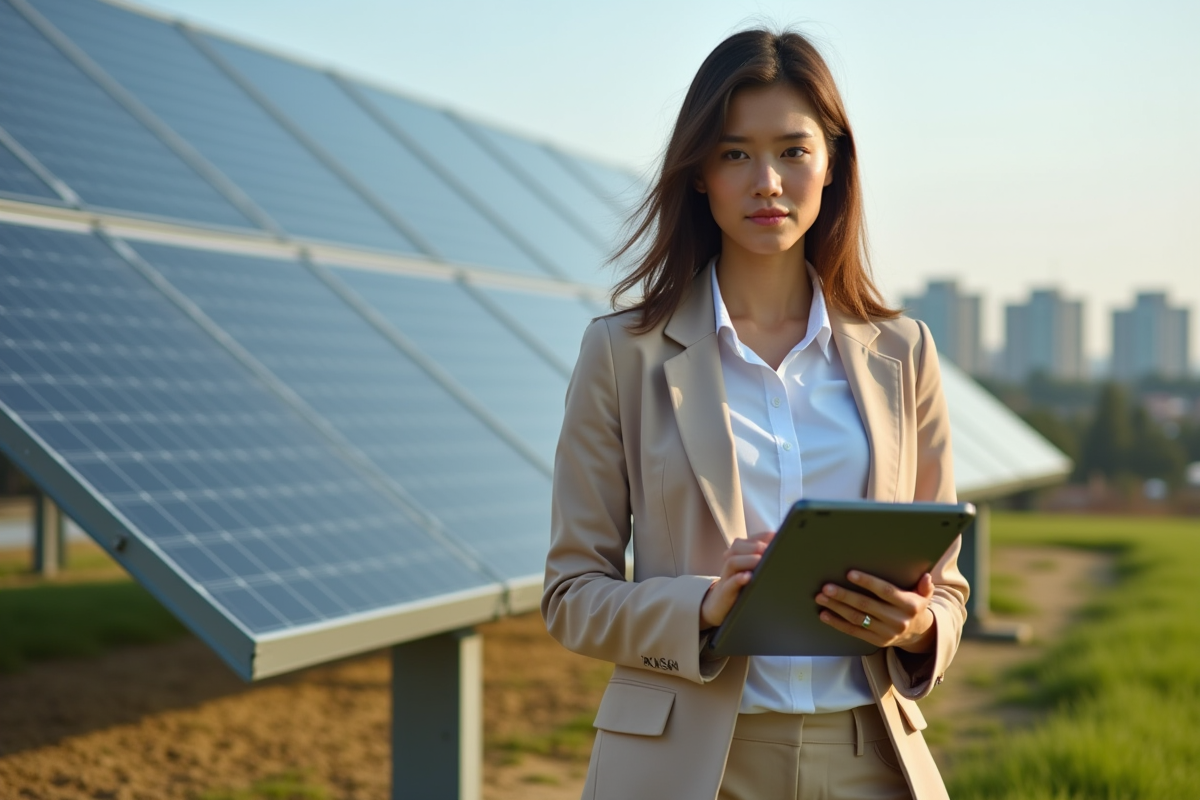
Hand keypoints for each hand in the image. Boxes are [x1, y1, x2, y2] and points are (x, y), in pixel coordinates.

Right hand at [699, 532, 773, 629]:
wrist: (718, 606)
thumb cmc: (740, 587)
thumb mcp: (751, 572)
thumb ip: (763, 562)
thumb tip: (785, 552)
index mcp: (739, 556)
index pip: (750, 540)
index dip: (763, 537)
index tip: (777, 536)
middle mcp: (731, 564)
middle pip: (737, 547)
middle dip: (755, 546)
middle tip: (769, 548)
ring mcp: (727, 578)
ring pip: (732, 562)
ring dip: (747, 559)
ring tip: (760, 559)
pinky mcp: (725, 594)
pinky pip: (729, 585)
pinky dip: (738, 579)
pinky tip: (748, 577)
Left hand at [815, 571, 935, 652]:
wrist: (918, 634)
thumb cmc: (914, 606)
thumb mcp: (924, 596)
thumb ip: (925, 586)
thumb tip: (926, 577)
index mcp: (909, 605)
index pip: (886, 592)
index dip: (867, 582)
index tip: (850, 574)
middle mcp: (897, 620)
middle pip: (866, 606)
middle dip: (844, 596)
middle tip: (826, 587)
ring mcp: (886, 632)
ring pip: (857, 619)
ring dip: (837, 608)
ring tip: (821, 598)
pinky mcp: (876, 641)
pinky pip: (854, 631)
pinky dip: (837, 623)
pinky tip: (825, 615)